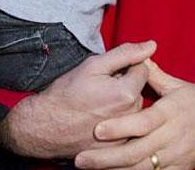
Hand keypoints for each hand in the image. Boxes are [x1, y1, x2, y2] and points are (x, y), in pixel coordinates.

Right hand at [0, 41, 155, 158]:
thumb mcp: (93, 66)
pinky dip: (116, 121)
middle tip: (100, 90)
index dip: (126, 67)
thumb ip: (125, 53)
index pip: (142, 70)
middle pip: (138, 90)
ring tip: (97, 106)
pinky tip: (98, 120)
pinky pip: (126, 127)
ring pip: (132, 109)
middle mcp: (130, 116)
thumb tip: (151, 45)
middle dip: (124, 86)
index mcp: (127, 94)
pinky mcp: (117, 148)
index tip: (108, 74)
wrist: (43, 128)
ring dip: (121, 104)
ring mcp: (124, 134)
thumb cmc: (65, 94)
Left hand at [73, 60, 194, 169]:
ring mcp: (175, 157)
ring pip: (141, 169)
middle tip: (81, 159)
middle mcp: (172, 137)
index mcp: (171, 113)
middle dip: (107, 158)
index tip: (98, 129)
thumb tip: (139, 57)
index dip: (121, 127)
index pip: (144, 122)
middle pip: (136, 151)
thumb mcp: (180, 86)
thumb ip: (156, 76)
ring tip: (90, 169)